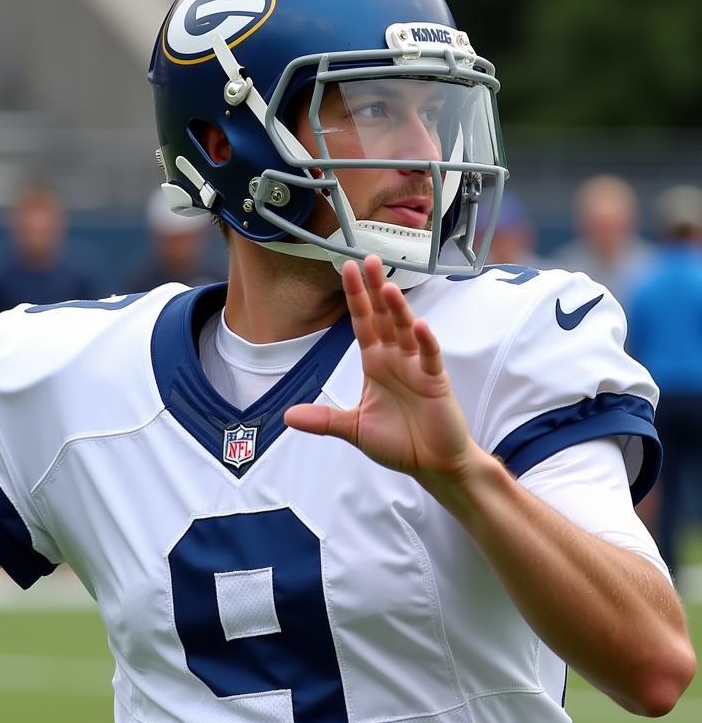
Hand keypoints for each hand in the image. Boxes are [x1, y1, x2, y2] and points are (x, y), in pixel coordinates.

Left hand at [284, 255, 477, 486]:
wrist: (432, 463)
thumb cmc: (399, 441)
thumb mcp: (353, 428)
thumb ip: (324, 419)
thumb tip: (287, 417)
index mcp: (375, 362)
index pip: (362, 322)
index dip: (355, 297)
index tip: (346, 268)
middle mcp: (396, 358)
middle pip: (383, 316)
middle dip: (374, 289)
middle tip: (367, 259)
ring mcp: (417, 367)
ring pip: (406, 331)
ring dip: (397, 310)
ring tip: (386, 288)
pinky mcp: (435, 382)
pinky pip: (430, 358)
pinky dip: (426, 342)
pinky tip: (419, 326)